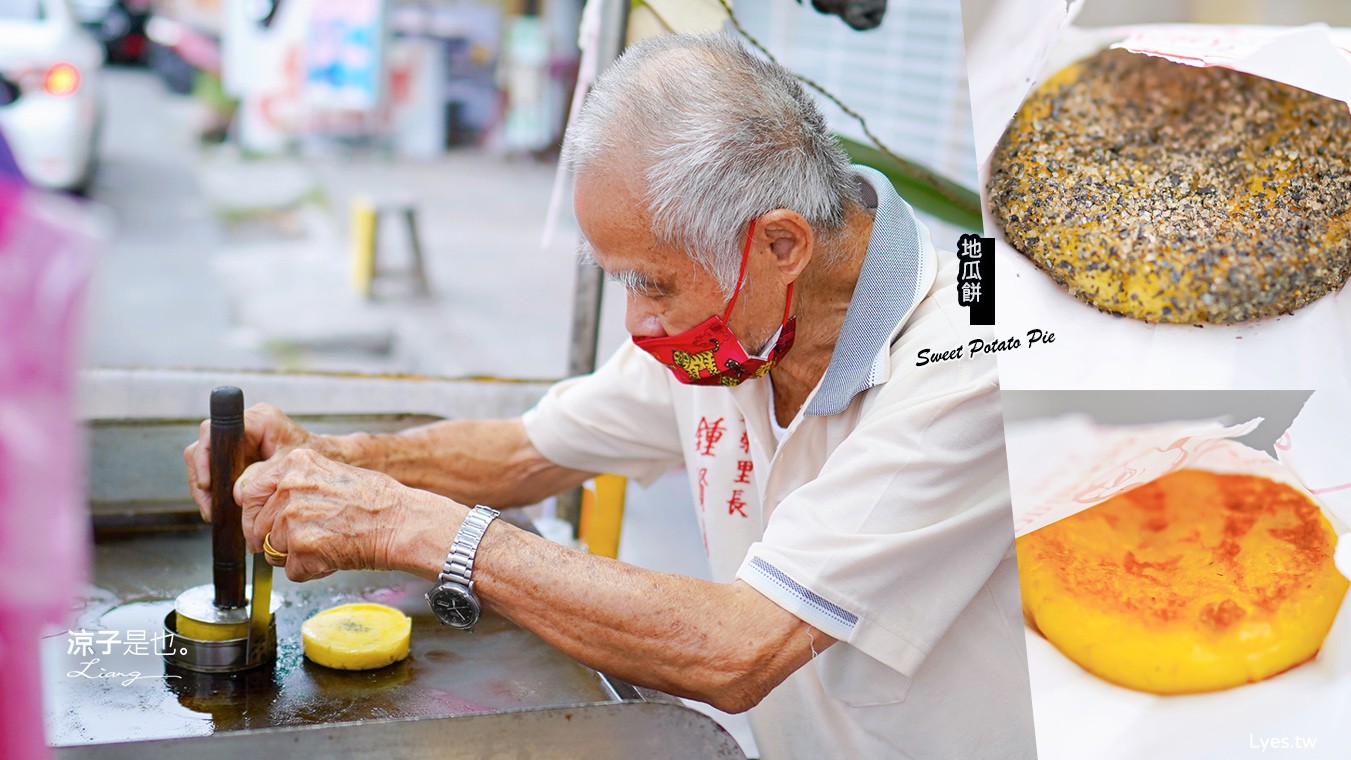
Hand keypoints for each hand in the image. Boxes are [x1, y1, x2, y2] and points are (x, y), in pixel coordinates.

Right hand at [183, 403, 316, 520]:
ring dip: (206, 488)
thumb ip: (264, 475)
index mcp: (258, 419)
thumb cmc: (316, 456)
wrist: (329, 459)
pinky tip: (219, 509)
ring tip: (214, 513)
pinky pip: (215, 470)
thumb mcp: (291, 466)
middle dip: (202, 479)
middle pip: (204, 447)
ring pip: (205, 461)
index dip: (205, 457)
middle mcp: (244, 425)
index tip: (208, 483)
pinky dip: (214, 490)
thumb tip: (236, 492)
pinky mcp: (238, 454)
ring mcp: (238, 440)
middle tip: (209, 507)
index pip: (215, 431)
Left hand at [234, 448, 457, 582]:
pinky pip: (292, 571)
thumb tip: (264, 503)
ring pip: (272, 551)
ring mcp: (292, 519)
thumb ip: (295, 484)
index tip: (266, 522)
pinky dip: (311, 571)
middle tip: (306, 538)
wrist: (402, 522)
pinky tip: (333, 556)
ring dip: (295, 555)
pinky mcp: (302, 548)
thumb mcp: (330, 472)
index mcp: (295, 463)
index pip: (249, 492)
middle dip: (275, 539)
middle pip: (256, 526)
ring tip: (327, 543)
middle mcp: (289, 488)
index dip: (257, 514)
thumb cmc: (377, 500)